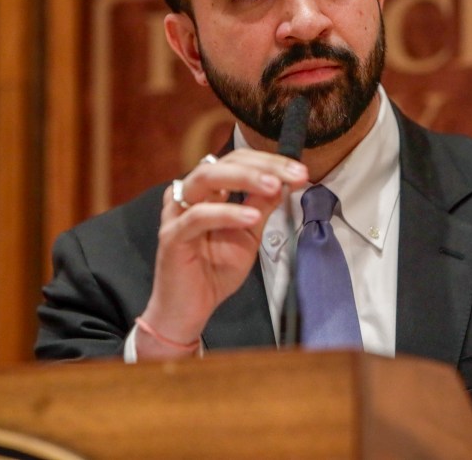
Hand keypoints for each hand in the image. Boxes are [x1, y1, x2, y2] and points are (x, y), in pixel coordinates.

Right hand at [136, 149, 308, 357]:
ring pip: (206, 179)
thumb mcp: (249, 234)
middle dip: (262, 166)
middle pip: (224, 162)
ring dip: (244, 178)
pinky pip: (198, 217)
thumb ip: (262, 206)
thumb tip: (284, 181)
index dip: (270, 162)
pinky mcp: (171, 236)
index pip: (238, 160)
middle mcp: (188, 194)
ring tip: (274, 186)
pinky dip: (227, 213)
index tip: (301, 171)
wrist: (190, 310)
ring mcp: (177, 213)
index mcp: (207, 190)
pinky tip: (252, 217)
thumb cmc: (215, 270)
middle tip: (294, 173)